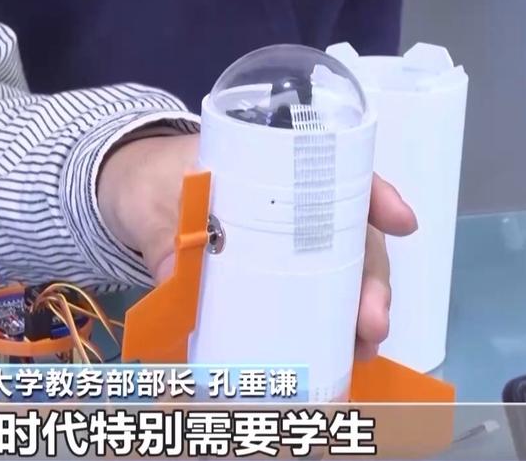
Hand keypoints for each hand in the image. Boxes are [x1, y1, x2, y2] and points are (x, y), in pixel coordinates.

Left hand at [98, 134, 416, 360]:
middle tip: (372, 320)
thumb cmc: (147, 182)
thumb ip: (161, 232)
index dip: (376, 195)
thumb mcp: (149, 198)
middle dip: (373, 279)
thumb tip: (176, 275)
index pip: (339, 172)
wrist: (122, 196)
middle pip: (352, 236)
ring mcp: (283, 247)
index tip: (402, 223)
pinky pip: (310, 301)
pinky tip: (339, 356)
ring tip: (363, 347)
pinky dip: (329, 328)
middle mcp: (292, 207)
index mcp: (271, 169)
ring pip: (342, 274)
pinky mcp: (266, 280)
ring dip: (361, 311)